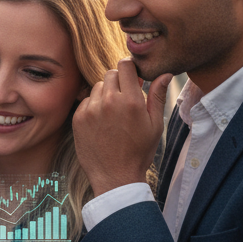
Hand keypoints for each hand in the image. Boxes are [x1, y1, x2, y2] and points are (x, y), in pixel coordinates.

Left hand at [72, 58, 172, 196]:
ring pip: (97, 87)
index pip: (125, 65)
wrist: (115, 176)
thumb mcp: (155, 125)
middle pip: (110, 74)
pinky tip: (103, 122)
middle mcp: (108, 101)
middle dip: (119, 81)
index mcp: (130, 101)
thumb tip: (164, 74)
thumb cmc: (139, 151)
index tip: (134, 76)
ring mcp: (91, 109)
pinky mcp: (78, 117)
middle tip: (126, 97)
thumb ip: (157, 96)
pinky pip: (86, 101)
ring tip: (115, 113)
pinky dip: (94, 106)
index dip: (130, 68)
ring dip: (106, 93)